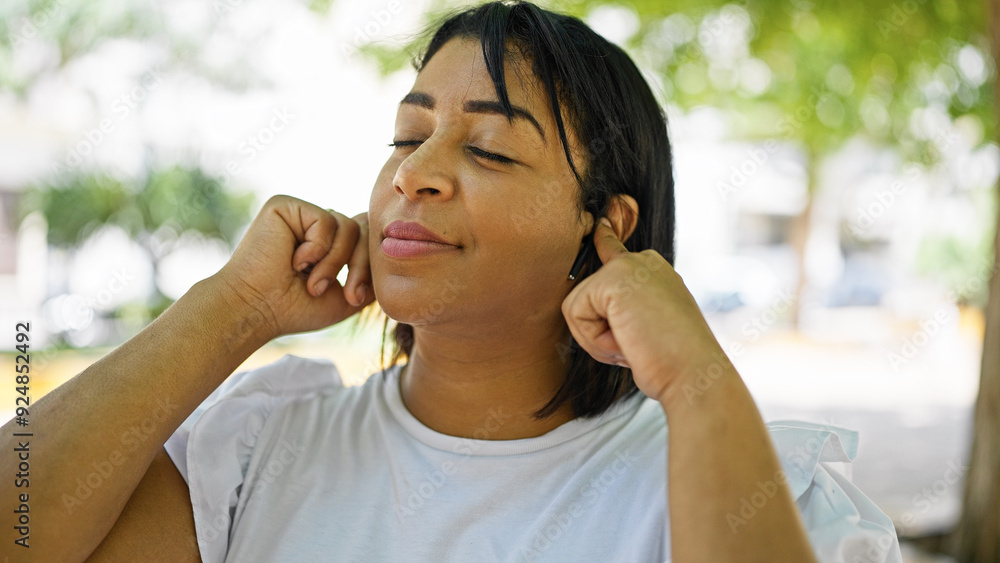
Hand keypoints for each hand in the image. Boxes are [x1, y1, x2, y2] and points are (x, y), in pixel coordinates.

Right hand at [215, 194, 374, 338]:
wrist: (258, 310)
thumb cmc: (296, 308)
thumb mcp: (347, 295)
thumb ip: (371, 273)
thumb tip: (395, 251)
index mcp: (329, 242)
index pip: (367, 238)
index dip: (368, 266)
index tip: (353, 298)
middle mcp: (316, 224)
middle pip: (364, 230)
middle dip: (360, 266)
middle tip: (347, 295)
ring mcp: (302, 213)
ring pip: (348, 226)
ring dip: (335, 262)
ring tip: (313, 284)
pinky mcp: (287, 205)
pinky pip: (326, 220)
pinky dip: (317, 248)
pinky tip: (294, 262)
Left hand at [560, 219, 730, 404]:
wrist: (693, 371)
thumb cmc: (672, 362)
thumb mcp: (646, 328)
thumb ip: (621, 311)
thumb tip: (589, 305)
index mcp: (654, 272)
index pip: (615, 249)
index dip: (605, 237)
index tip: (600, 221)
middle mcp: (642, 262)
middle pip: (586, 296)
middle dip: (598, 331)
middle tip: (636, 345)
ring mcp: (628, 266)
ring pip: (577, 307)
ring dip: (596, 339)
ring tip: (634, 343)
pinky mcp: (612, 279)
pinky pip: (575, 314)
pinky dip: (594, 339)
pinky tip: (627, 340)